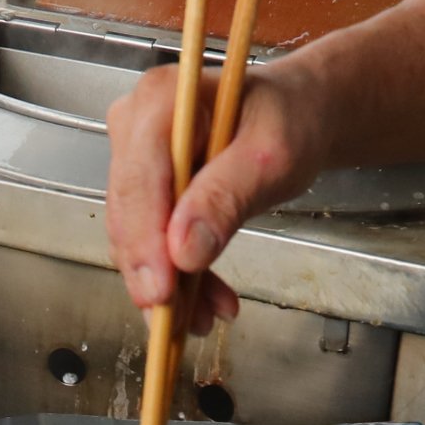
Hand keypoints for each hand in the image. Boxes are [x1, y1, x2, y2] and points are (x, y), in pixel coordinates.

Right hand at [105, 59, 330, 333]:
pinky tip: (208, 304)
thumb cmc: (286, 121)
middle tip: (180, 323)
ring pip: (138, 238)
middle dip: (157, 274)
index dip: (146, 242)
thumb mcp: (271, 156)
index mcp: (162, 101)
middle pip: (130, 214)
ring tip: (207, 318)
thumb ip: (227, 197)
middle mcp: (136, 127)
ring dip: (172, 286)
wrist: (294, 119)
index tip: (161, 292)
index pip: (140, 181)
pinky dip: (181, 280)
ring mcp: (137, 160)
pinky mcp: (147, 193)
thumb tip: (185, 251)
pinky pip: (153, 245)